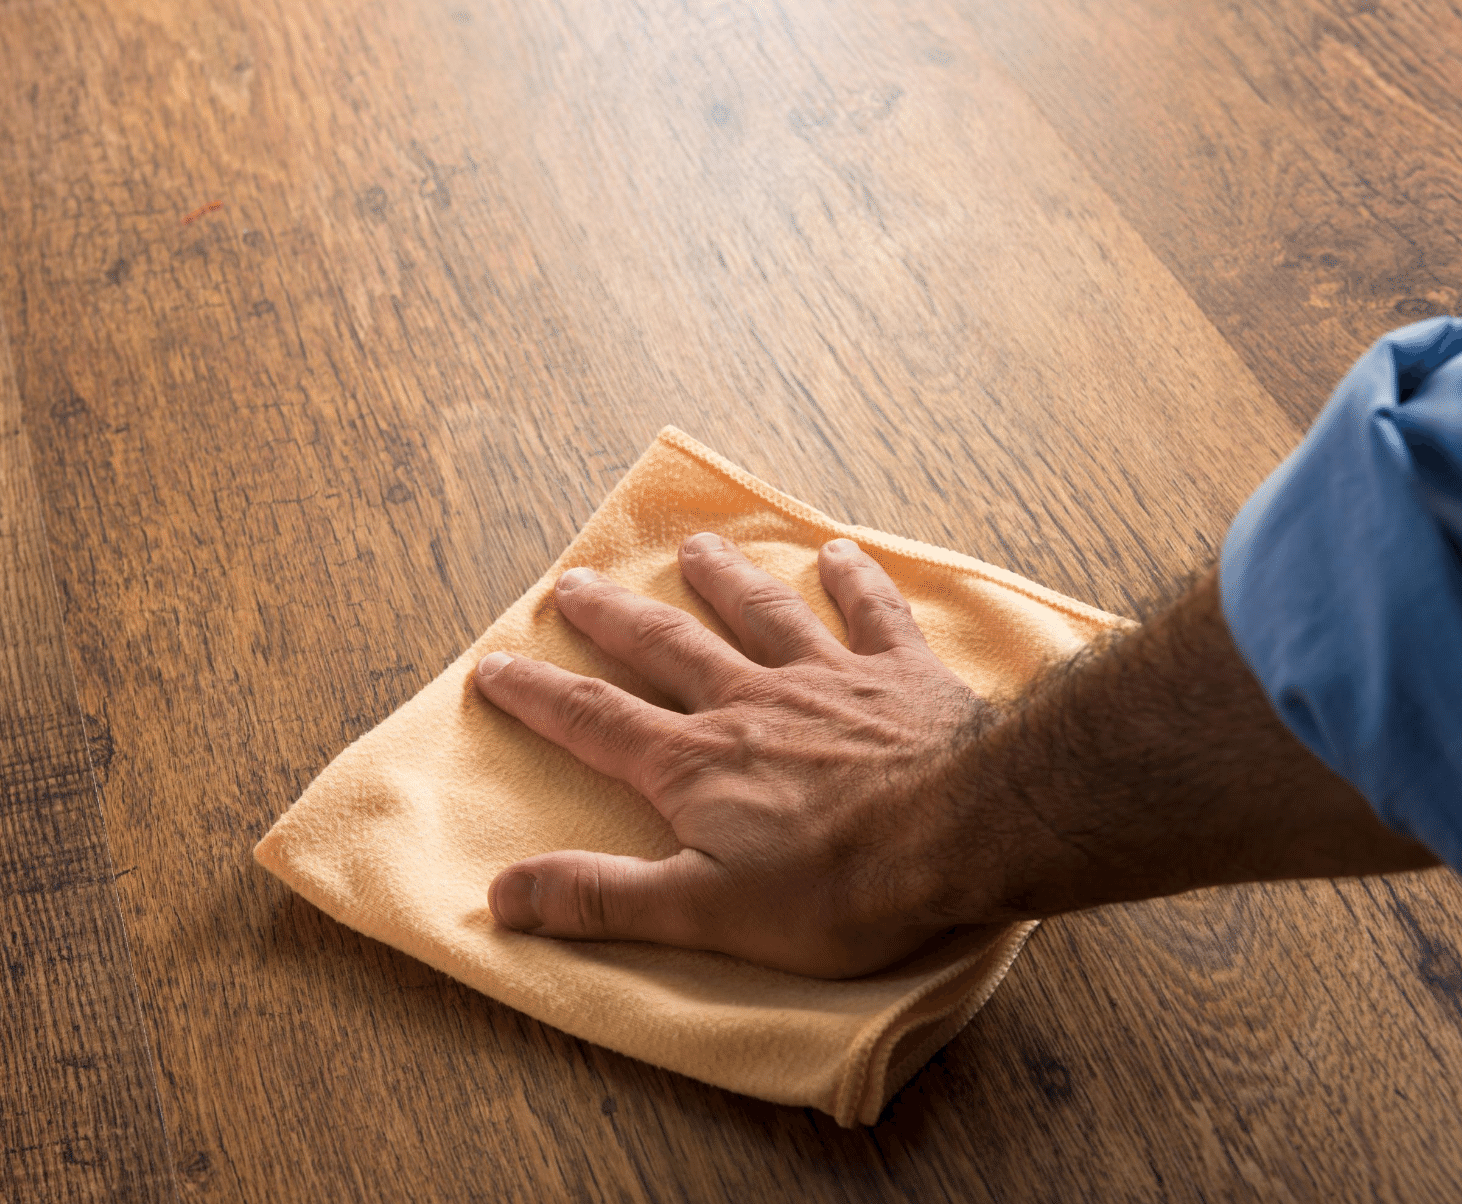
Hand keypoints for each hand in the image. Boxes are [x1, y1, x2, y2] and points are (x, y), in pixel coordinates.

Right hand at [471, 532, 997, 977]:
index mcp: (695, 763)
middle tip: (573, 584)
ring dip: (724, 579)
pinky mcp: (903, 676)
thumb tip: (502, 893)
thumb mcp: (702, 912)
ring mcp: (828, 680)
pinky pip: (872, 615)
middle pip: (666, 647)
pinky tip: (839, 554)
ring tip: (696, 549)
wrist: (967, 832)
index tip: (494, 665)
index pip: (594, 720)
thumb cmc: (838, 887)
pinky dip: (854, 582)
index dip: (538, 695)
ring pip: (761, 614)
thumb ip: (602, 898)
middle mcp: (750, 702)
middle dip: (612, 618)